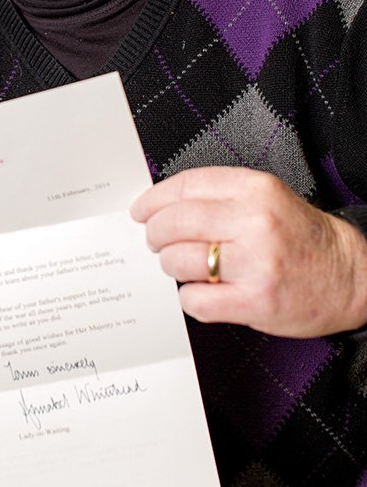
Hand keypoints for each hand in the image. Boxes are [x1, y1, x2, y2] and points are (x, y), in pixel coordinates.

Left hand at [130, 166, 366, 337]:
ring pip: (178, 260)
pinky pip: (195, 300)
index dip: (154, 199)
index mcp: (255, 189)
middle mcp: (254, 221)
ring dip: (171, 266)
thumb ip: (219, 197)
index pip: (185, 186)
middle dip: (155, 234)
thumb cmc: (300, 238)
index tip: (141, 210)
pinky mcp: (255, 300)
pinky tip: (203, 293)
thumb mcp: (266, 199)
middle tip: (156, 242)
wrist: (351, 276)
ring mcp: (255, 262)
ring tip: (185, 267)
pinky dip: (190, 298)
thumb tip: (160, 206)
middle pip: (174, 223)